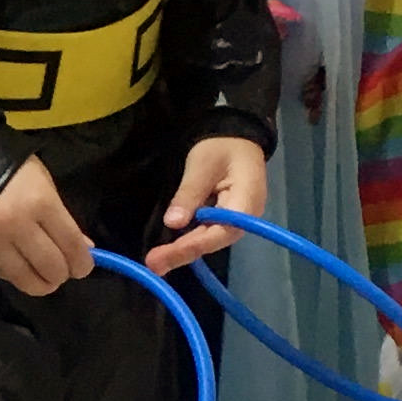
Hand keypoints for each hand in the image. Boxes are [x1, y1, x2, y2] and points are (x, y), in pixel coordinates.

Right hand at [0, 158, 95, 294]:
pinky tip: (22, 268)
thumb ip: (65, 220)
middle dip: (63, 274)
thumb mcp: (46, 187)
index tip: (84, 267)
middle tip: (63, 271)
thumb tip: (84, 249)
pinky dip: (17, 276)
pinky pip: (3, 275)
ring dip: (41, 284)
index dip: (82, 263)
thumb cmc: (15, 171)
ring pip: (26, 279)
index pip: (71, 245)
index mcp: (41, 204)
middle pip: (51, 267)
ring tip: (45, 278)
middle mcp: (18, 226)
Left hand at [148, 136, 267, 275]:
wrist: (237, 136)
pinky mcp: (228, 218)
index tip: (166, 254)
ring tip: (157, 261)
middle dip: (184, 253)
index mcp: (246, 201)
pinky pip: (209, 233)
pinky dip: (190, 240)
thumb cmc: (221, 146)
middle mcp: (247, 217)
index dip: (193, 244)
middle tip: (153, 264)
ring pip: (210, 240)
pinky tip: (170, 249)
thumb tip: (173, 223)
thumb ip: (189, 194)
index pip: (221, 231)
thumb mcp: (201, 165)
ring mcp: (238, 219)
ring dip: (184, 250)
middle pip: (215, 241)